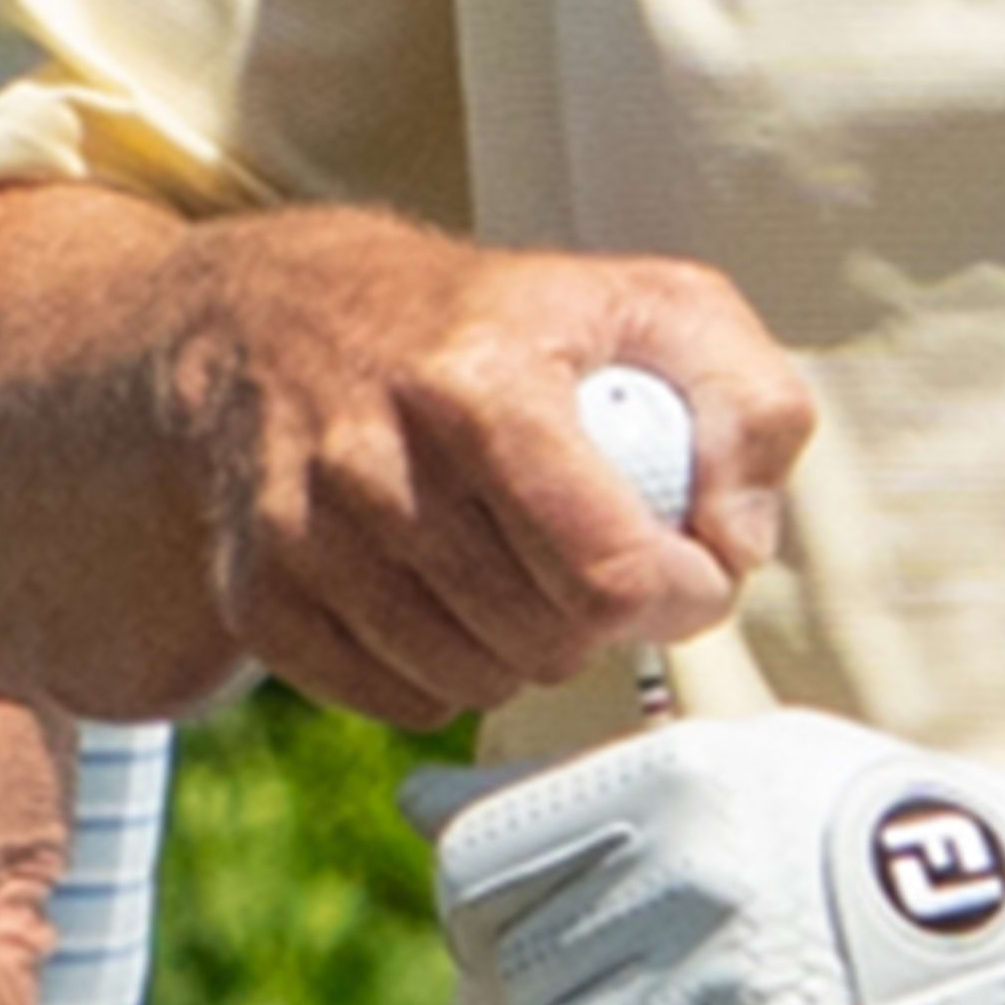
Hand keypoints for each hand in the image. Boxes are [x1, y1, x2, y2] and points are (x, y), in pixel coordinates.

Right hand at [160, 209, 812, 726]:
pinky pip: (398, 702)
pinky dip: (441, 670)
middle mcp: (374, 458)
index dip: (680, 593)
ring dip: (521, 646)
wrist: (272, 314)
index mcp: (478, 379)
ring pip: (473, 680)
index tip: (685, 565)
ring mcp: (303, 532)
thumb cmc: (484, 315)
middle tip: (587, 550)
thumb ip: (746, 403)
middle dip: (597, 614)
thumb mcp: (646, 302)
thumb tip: (737, 541)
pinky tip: (443, 592)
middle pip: (546, 637)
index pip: (608, 570)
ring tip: (514, 565)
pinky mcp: (259, 592)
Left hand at [410, 707, 1004, 1004]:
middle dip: (565, 983)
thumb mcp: (725, 765)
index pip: (475, 863)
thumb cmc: (865, 831)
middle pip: (516, 968)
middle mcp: (679, 877)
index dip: (484, 908)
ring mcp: (718, 987)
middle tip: (653, 977)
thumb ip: (568, 788)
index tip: (533, 924)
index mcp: (666, 778)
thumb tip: (415, 804)